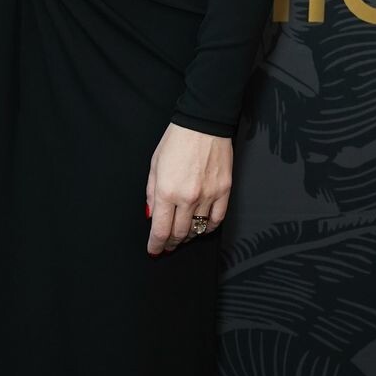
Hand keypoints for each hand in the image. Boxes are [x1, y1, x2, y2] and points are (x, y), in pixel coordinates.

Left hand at [145, 124, 231, 254]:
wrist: (203, 124)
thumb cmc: (176, 141)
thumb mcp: (154, 166)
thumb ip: (151, 193)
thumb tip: (152, 215)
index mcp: (167, 191)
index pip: (160, 229)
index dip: (156, 245)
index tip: (154, 251)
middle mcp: (188, 197)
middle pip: (179, 233)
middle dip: (171, 243)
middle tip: (167, 245)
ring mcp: (208, 196)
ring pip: (197, 229)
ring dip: (188, 236)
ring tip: (182, 237)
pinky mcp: (224, 191)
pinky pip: (217, 219)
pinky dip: (208, 228)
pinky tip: (201, 228)